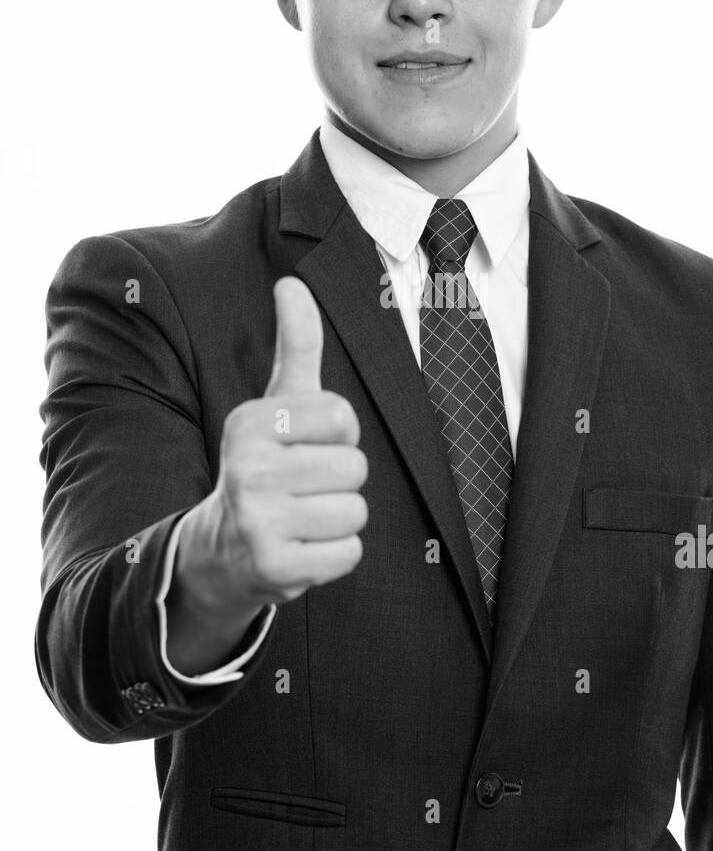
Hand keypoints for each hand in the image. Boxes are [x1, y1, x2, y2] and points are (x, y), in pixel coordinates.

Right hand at [176, 277, 367, 620]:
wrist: (218, 550)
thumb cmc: (264, 466)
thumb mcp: (275, 405)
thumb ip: (295, 345)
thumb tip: (292, 283)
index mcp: (250, 422)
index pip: (342, 417)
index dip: (338, 435)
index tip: (306, 447)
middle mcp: (248, 468)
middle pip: (354, 467)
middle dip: (339, 481)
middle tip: (302, 489)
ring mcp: (258, 520)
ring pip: (355, 512)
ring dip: (338, 520)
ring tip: (301, 518)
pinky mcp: (275, 567)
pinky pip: (349, 553)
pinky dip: (334, 556)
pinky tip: (301, 548)